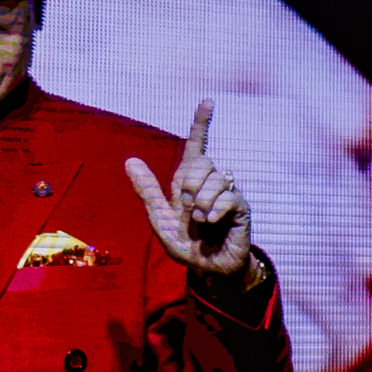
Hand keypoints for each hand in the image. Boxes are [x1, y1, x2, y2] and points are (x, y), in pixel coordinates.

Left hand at [126, 98, 254, 277]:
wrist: (207, 270)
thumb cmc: (185, 246)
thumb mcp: (159, 219)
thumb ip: (147, 191)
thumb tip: (130, 161)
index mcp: (189, 182)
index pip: (196, 145)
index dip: (201, 123)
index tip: (208, 101)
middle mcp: (210, 183)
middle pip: (204, 161)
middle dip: (190, 184)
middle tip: (187, 208)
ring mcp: (226, 194)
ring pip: (216, 178)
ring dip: (201, 202)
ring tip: (199, 222)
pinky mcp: (241, 208)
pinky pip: (229, 196)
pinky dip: (214, 211)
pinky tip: (210, 224)